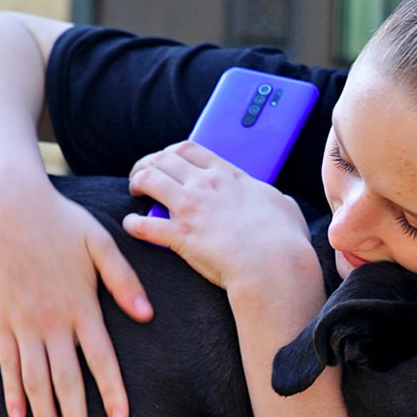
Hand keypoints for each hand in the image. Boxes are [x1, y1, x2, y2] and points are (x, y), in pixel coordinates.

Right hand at [0, 178, 152, 416]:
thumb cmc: (62, 223)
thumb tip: (147, 315)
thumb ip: (124, 280)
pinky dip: (12, 391)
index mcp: (81, 306)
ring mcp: (23, 323)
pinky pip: (7, 363)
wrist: (8, 208)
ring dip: (43, 416)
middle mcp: (52, 322)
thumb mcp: (101, 243)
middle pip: (65, 380)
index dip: (111, 392)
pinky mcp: (1, 319)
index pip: (101, 359)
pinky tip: (18, 416)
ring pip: (34, 380)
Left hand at [122, 141, 312, 289]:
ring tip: (135, 192)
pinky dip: (133, 224)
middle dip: (148, 164)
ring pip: (148, 180)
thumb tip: (278, 201)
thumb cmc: (285, 240)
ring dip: (136, 183)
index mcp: (229, 176)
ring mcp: (190, 208)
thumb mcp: (285, 207)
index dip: (172, 153)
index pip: (191, 150)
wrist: (274, 266)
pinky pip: (143, 224)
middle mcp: (205, 185)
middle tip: (143, 175)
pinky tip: (131, 226)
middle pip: (163, 159)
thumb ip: (275, 199)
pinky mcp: (180, 236)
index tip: (168, 160)